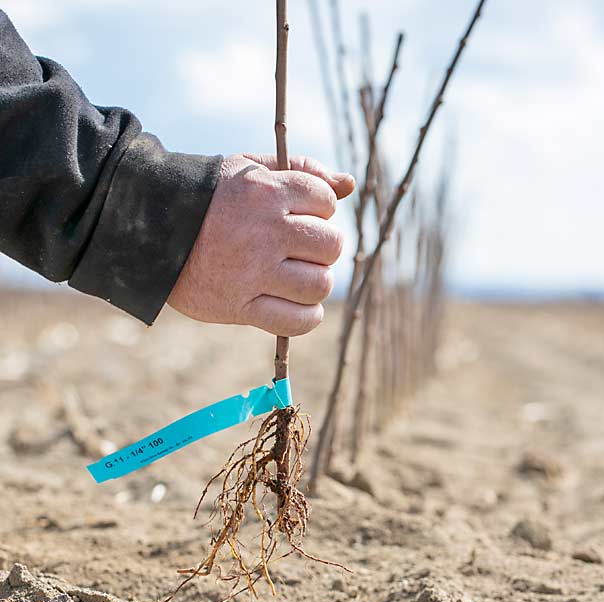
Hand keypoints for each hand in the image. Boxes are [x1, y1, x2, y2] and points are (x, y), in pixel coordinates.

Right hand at [167, 153, 354, 336]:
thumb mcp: (250, 169)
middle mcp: (263, 232)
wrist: (146, 228)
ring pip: (320, 285)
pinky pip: (298, 320)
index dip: (320, 209)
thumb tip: (348, 183)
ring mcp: (252, 272)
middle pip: (330, 245)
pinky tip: (295, 302)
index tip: (300, 214)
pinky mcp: (239, 306)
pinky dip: (306, 315)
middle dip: (322, 247)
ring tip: (295, 274)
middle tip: (300, 248)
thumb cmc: (209, 197)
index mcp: (265, 192)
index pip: (326, 201)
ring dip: (315, 282)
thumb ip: (301, 170)